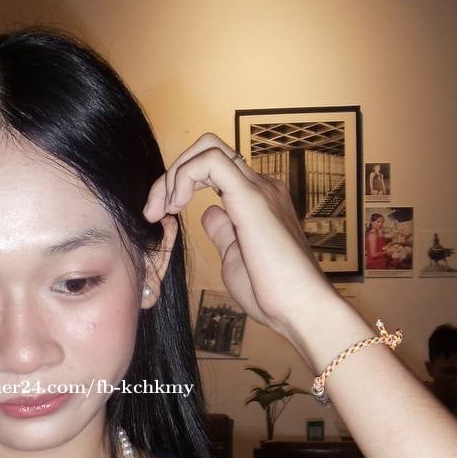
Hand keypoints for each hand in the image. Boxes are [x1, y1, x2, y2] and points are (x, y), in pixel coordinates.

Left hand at [143, 132, 337, 343]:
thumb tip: (209, 213)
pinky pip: (211, 162)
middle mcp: (261, 187)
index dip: (180, 183)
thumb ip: (223, 231)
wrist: (302, 309)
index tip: (160, 215)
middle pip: (208, 150)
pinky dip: (184, 176)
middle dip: (172, 173)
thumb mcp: (235, 257)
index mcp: (257, 200)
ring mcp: (259, 188)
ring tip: (162, 210)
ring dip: (174, 174)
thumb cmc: (273, 293)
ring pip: (208, 147)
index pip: (213, 168)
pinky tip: (176, 205)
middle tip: (154, 210)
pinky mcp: (251, 197)